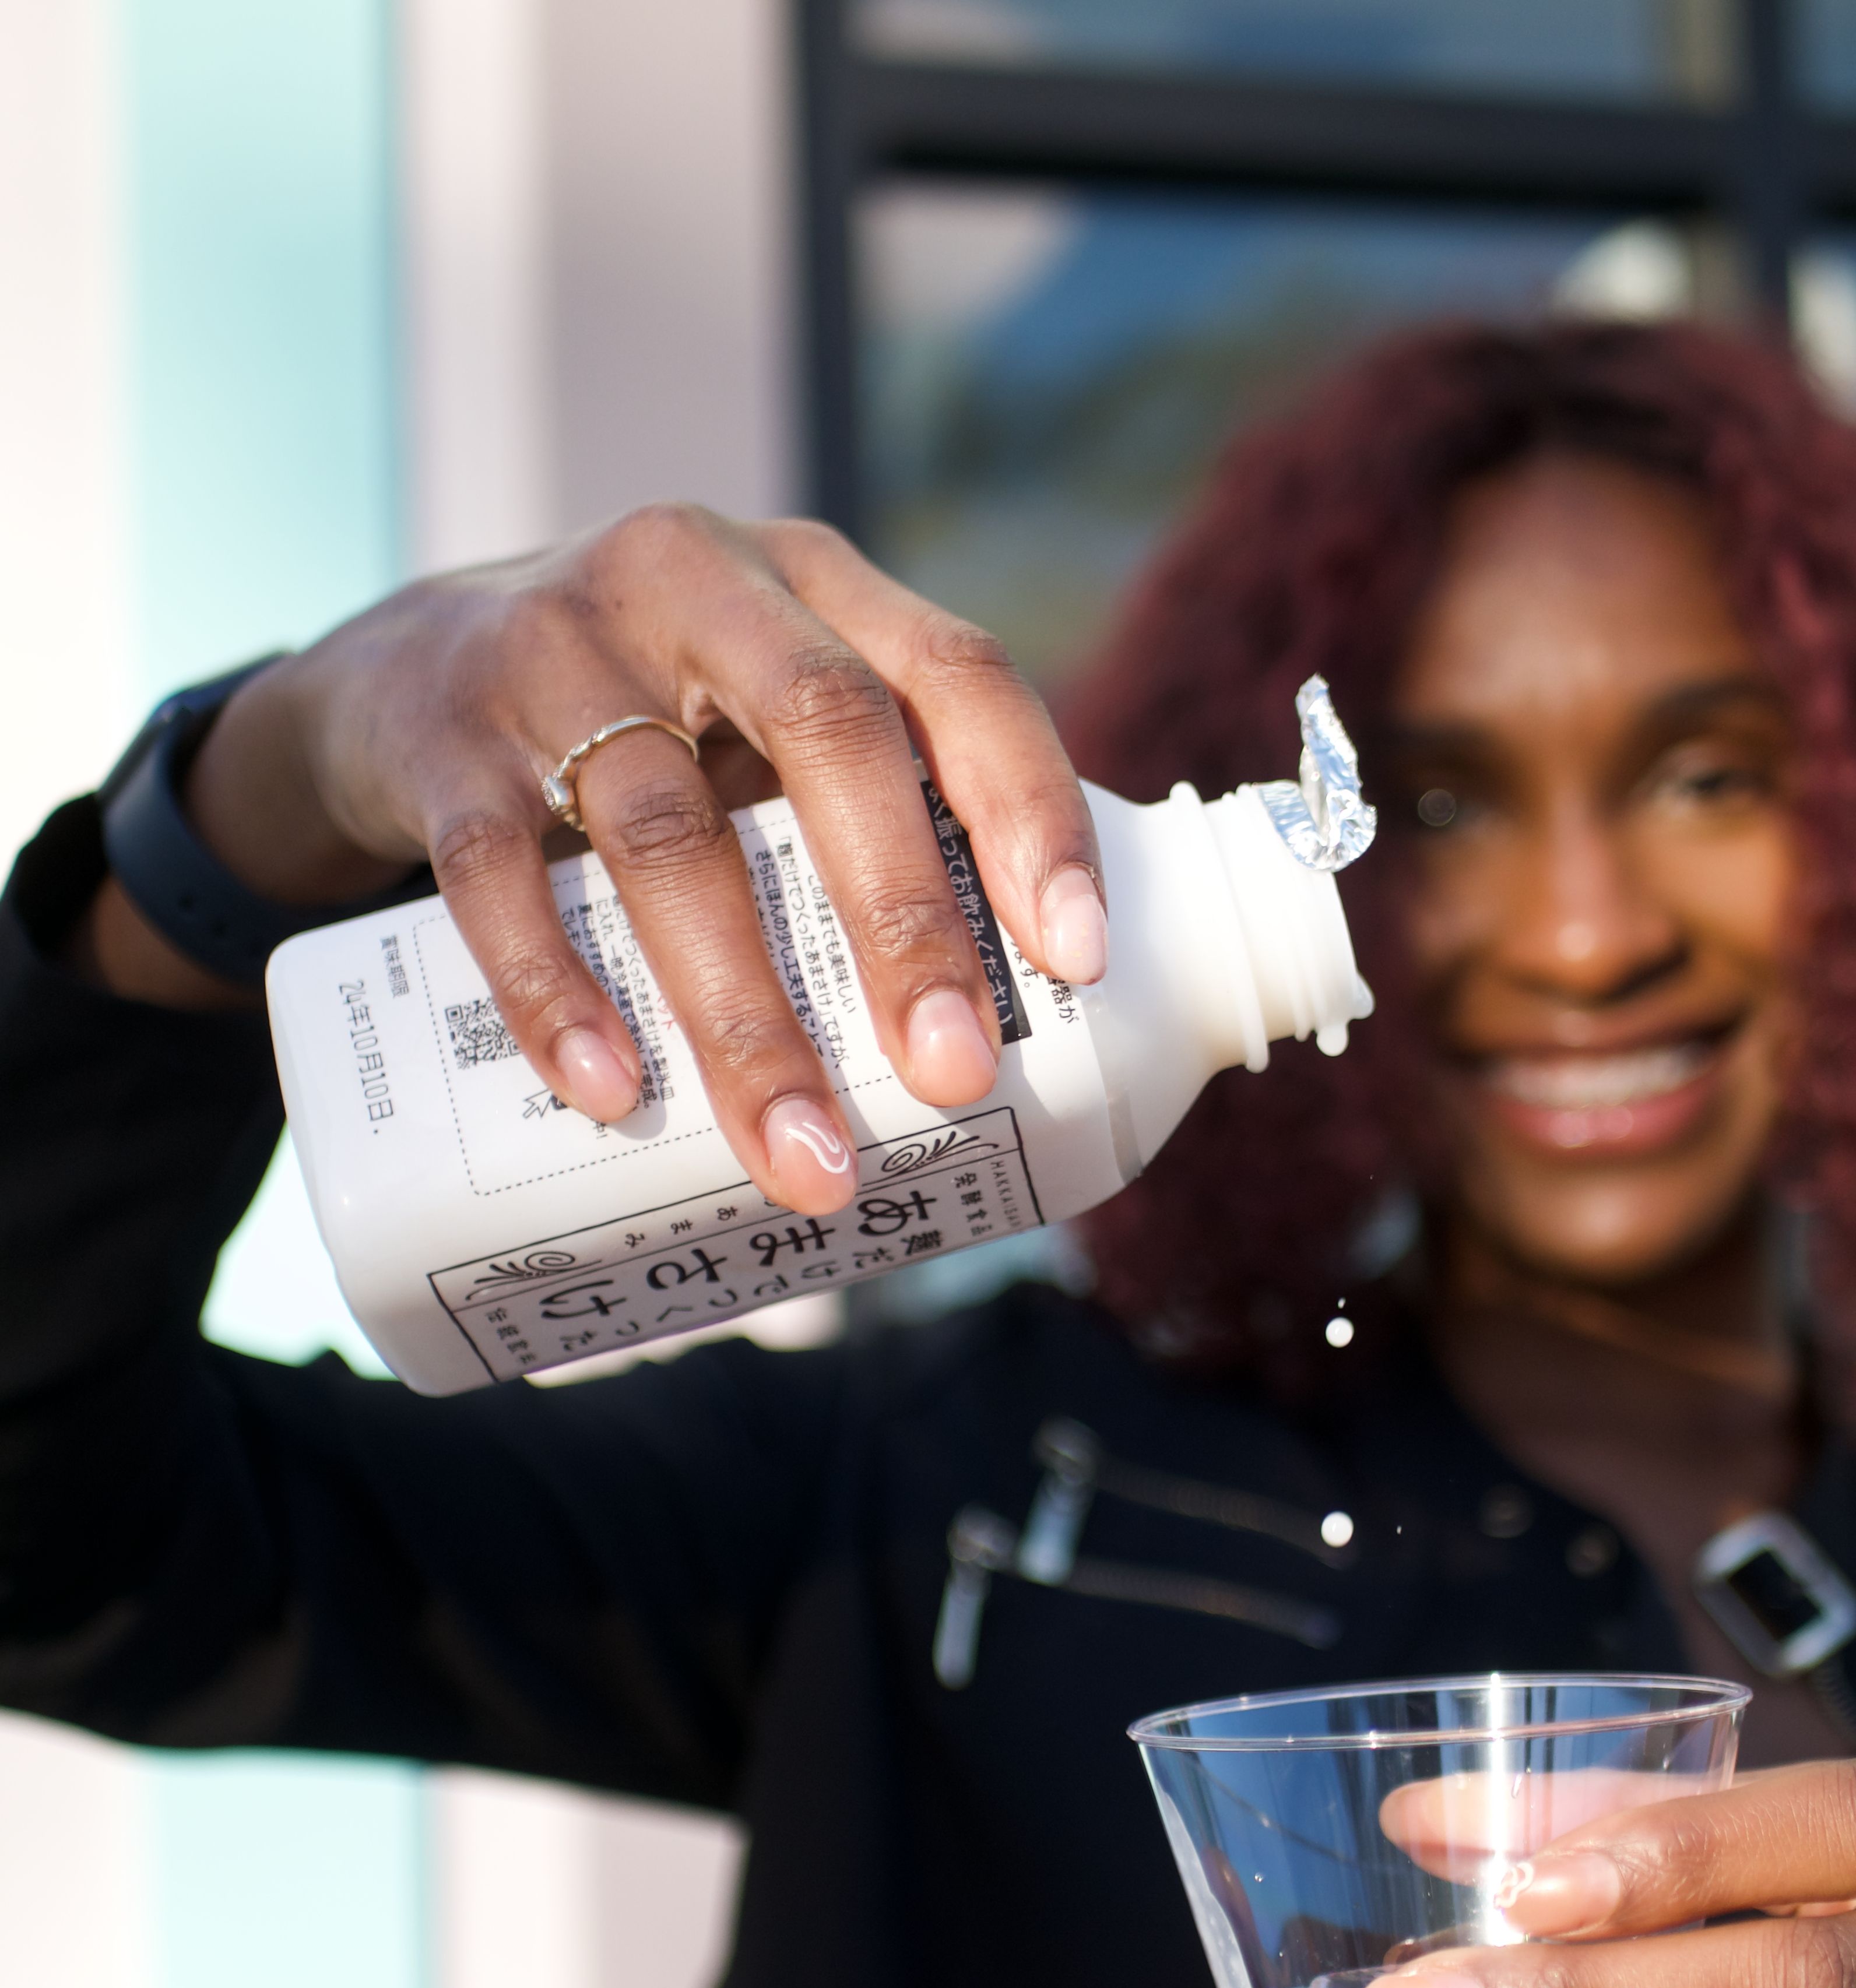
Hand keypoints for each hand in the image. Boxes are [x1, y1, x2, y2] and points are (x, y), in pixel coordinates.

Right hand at [89, 508, 1105, 1216]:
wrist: (397, 677)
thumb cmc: (650, 731)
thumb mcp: (762, 722)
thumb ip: (874, 811)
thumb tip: (1019, 1029)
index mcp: (811, 583)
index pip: (957, 671)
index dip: (1029, 808)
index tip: (1079, 959)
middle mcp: (692, 584)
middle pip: (826, 731)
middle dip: (904, 919)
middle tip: (954, 1076)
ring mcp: (552, 651)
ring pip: (663, 834)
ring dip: (745, 1014)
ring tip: (804, 1157)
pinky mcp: (438, 742)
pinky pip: (495, 876)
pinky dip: (558, 993)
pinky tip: (615, 1094)